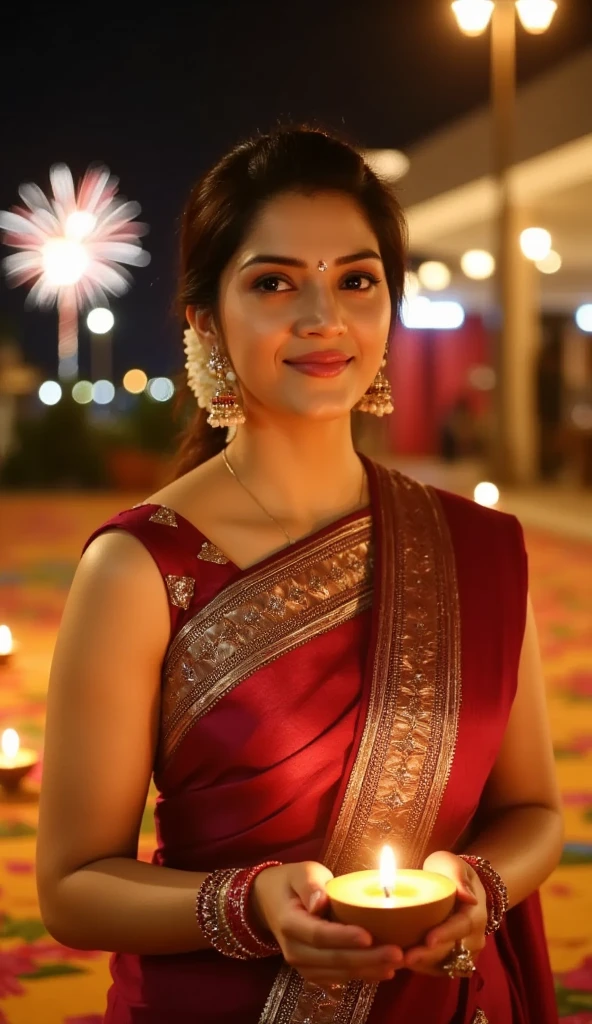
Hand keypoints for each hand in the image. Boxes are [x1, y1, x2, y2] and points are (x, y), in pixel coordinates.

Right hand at [251, 861, 402, 987]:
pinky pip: (338, 978)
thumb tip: (321, 903)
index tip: (369, 936)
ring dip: (369, 970)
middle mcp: (294, 950)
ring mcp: (302, 965)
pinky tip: (383, 970)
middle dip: (367, 959)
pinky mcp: (313, 971)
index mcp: (289, 923)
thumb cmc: (291, 882)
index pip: (319, 935)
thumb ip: (311, 884)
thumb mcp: (300, 872)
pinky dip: (362, 975)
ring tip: (397, 964)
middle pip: (333, 959)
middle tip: (397, 953)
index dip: (344, 937)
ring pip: (339, 973)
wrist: (270, 902)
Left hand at [402, 851, 487, 976]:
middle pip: (452, 950)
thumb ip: (457, 875)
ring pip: (446, 964)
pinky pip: (441, 969)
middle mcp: (474, 938)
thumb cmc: (450, 872)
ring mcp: (466, 952)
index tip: (428, 939)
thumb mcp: (451, 864)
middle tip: (405, 957)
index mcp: (475, 913)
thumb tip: (468, 896)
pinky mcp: (455, 960)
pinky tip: (404, 963)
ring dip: (424, 965)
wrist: (459, 886)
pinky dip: (424, 968)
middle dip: (428, 955)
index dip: (446, 934)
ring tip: (399, 961)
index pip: (462, 926)